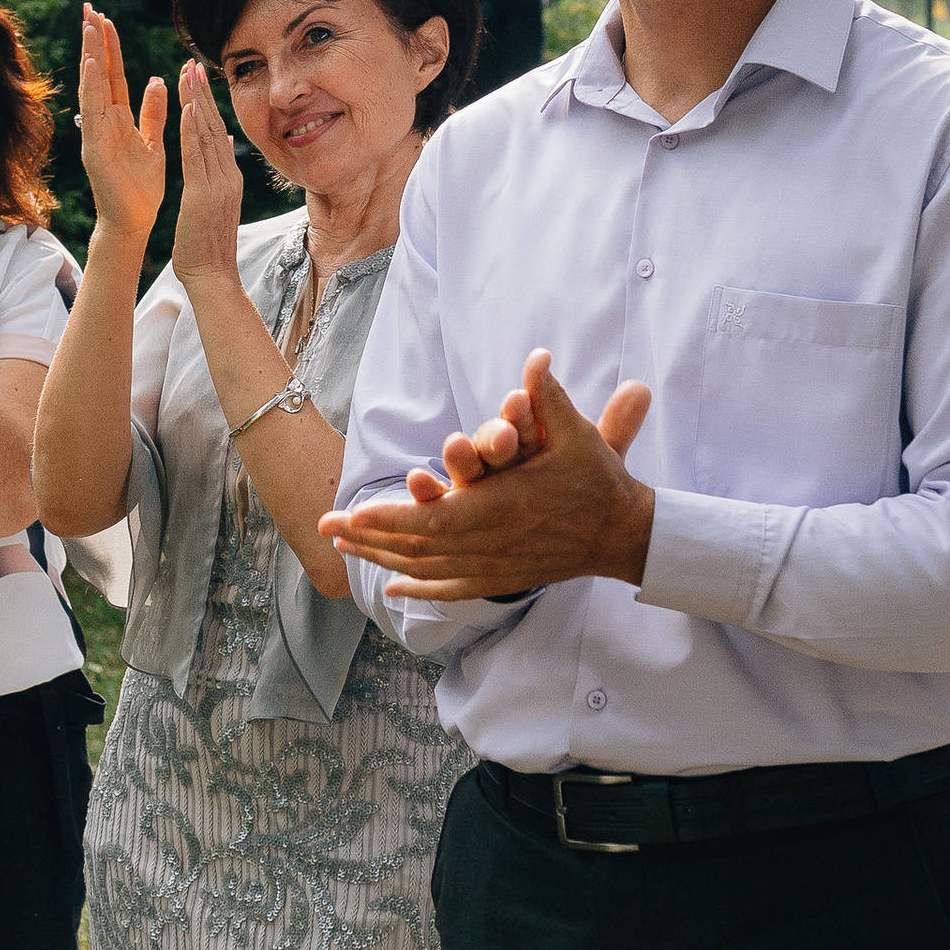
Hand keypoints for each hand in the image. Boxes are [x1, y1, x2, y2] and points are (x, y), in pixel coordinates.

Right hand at [77, 6, 167, 243]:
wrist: (133, 220)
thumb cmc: (140, 186)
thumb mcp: (152, 141)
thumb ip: (152, 112)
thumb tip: (156, 80)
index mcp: (118, 118)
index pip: (113, 74)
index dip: (109, 46)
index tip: (105, 17)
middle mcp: (103, 121)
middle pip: (98, 73)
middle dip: (94, 40)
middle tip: (89, 7)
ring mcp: (96, 133)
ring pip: (93, 86)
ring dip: (92, 55)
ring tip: (90, 26)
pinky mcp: (95, 148)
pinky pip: (93, 113)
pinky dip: (92, 88)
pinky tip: (92, 65)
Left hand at [169, 61, 247, 293]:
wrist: (212, 276)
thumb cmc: (207, 246)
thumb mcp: (215, 204)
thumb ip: (218, 175)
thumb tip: (222, 147)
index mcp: (228, 179)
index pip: (218, 133)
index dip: (209, 104)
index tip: (199, 78)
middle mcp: (227, 177)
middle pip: (216, 127)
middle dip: (204, 94)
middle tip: (194, 63)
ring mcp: (218, 185)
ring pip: (207, 135)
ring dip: (198, 102)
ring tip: (189, 74)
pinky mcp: (203, 196)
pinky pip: (197, 158)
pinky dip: (193, 132)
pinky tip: (189, 109)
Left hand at [322, 350, 654, 603]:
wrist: (622, 532)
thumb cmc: (596, 479)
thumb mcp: (575, 435)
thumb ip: (549, 398)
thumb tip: (537, 359)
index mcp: (496, 509)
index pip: (428, 520)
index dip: (386, 519)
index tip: (350, 515)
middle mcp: (488, 544)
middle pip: (414, 548)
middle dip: (367, 537)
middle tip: (327, 526)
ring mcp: (493, 566)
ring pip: (425, 571)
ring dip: (382, 558)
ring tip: (346, 547)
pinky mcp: (501, 579)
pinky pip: (450, 589)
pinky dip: (419, 590)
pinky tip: (392, 588)